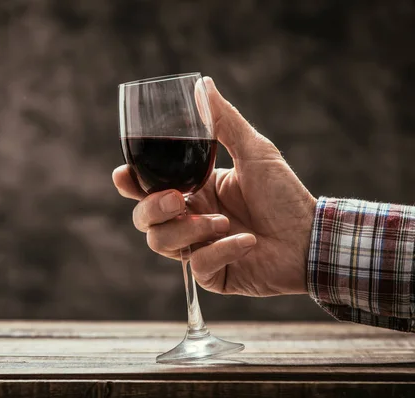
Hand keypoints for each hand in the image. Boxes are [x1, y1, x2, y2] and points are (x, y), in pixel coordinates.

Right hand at [113, 77, 315, 296]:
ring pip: (160, 243)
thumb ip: (223, 121)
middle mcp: (190, 219)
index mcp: (193, 190)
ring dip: (189, 231)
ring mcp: (198, 248)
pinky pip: (196, 266)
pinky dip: (220, 251)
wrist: (312, 238)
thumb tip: (202, 84)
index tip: (124, 175)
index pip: (148, 188)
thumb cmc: (284, 195)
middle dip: (152, 208)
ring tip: (224, 223)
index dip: (130, 183)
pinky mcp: (212, 274)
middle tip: (178, 200)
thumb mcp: (254, 151)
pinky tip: (246, 243)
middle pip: (145, 218)